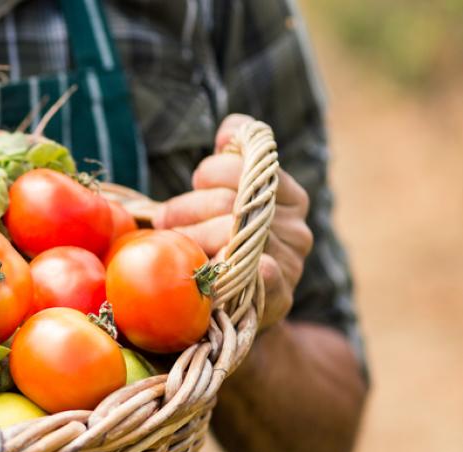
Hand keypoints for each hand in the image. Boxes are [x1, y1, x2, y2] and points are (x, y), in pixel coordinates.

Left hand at [153, 114, 313, 328]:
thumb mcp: (225, 200)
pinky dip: (252, 268)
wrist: (235, 312)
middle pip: (231, 197)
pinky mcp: (280, 296)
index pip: (250, 161)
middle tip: (166, 221)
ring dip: (191, 237)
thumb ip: (231, 163)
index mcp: (288, 195)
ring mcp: (291, 262)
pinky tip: (233, 266)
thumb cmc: (221, 245)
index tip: (197, 182)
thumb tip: (232, 127)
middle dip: (187, 207)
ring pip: (232, 232)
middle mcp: (296, 226)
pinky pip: (269, 275)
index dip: (214, 169)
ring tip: (174, 245)